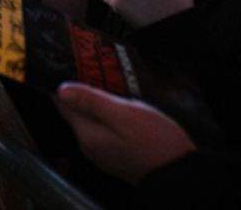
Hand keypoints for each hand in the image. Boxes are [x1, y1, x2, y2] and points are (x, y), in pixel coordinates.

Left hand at [54, 82, 195, 182]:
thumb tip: (62, 90)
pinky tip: (123, 110)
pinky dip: (110, 117)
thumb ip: (91, 101)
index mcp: (88, 135)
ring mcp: (104, 154)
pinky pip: (106, 130)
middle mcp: (91, 147)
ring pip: (93, 121)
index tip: (69, 68)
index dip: (65, 84)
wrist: (178, 173)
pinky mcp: (118, 156)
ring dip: (98, 104)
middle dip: (82, 92)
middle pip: (77, 112)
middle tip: (92, 72)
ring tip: (111, 88)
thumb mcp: (123, 113)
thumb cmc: (155, 144)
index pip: (63, 105)